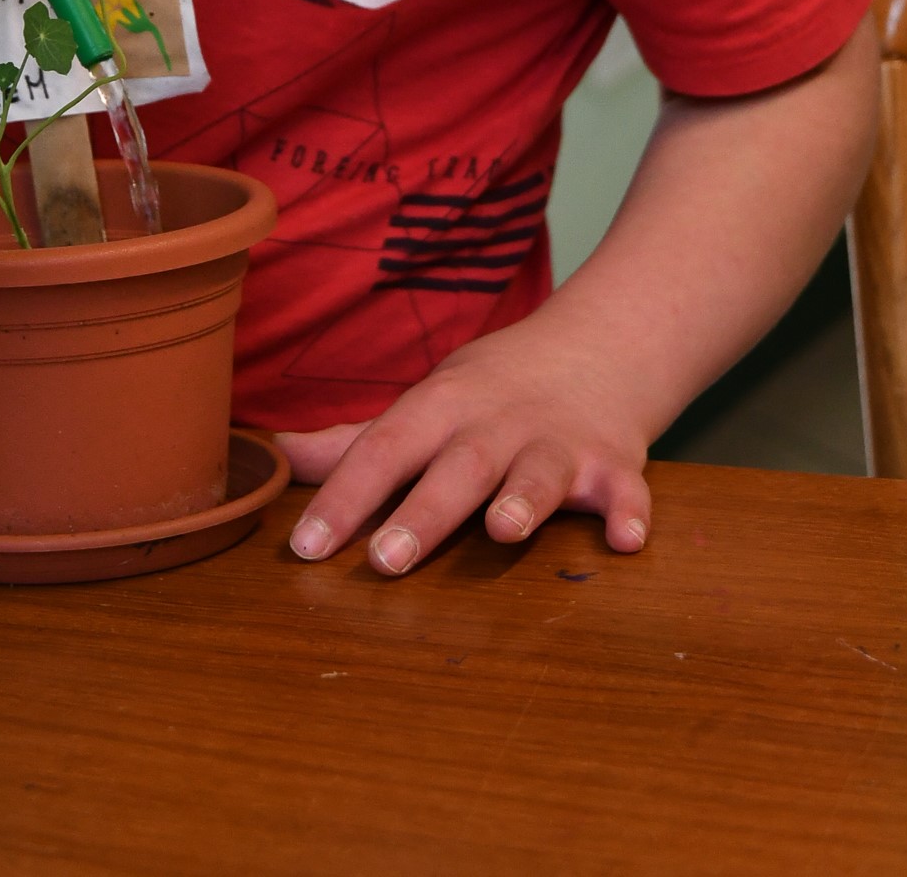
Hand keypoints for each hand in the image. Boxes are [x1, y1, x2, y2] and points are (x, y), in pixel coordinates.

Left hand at [276, 320, 651, 575]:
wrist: (598, 345)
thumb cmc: (494, 390)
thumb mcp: (426, 403)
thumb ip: (357, 442)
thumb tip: (276, 458)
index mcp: (442, 409)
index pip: (384, 449)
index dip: (342, 496)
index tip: (303, 548)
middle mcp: (498, 424)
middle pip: (457, 465)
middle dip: (424, 511)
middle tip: (386, 560)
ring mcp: (559, 443)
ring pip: (539, 472)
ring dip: (523, 500)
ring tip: (504, 532)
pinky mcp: (616, 465)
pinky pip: (627, 491)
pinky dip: (630, 513)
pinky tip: (627, 540)